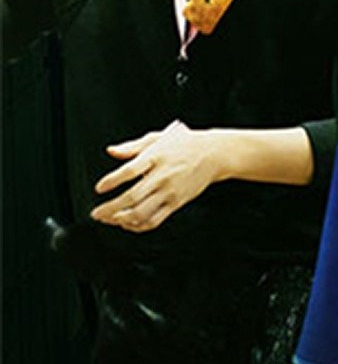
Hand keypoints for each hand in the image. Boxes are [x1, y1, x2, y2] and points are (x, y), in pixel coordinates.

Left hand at [90, 120, 226, 231]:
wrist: (214, 154)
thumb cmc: (185, 144)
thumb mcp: (159, 138)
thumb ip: (132, 147)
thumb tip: (111, 151)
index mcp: (155, 157)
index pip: (130, 171)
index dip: (112, 181)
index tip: (99, 188)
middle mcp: (162, 176)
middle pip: (132, 197)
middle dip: (110, 208)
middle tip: (97, 213)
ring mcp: (170, 191)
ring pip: (142, 212)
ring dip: (122, 219)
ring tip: (111, 219)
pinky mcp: (177, 202)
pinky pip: (156, 219)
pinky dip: (140, 225)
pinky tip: (129, 224)